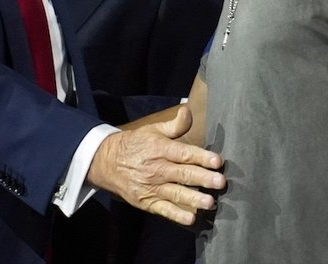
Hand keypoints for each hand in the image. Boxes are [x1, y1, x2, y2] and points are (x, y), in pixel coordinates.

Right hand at [87, 105, 224, 225]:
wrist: (106, 162)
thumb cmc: (135, 144)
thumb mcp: (152, 130)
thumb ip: (174, 125)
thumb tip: (188, 110)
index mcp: (159, 149)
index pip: (183, 153)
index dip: (201, 157)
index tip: (217, 160)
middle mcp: (156, 168)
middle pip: (183, 174)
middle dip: (203, 178)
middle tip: (220, 182)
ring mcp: (151, 187)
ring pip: (176, 193)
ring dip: (194, 198)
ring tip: (210, 202)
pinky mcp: (147, 201)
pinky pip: (163, 209)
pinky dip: (176, 214)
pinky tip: (190, 218)